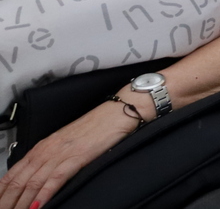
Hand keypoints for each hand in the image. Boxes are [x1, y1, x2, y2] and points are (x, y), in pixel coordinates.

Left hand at [0, 99, 137, 208]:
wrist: (117, 112)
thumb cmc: (95, 128)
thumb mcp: (66, 143)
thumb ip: (51, 159)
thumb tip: (39, 178)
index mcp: (42, 147)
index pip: (12, 174)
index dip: (1, 192)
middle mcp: (46, 150)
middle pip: (17, 182)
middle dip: (6, 201)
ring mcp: (60, 154)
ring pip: (32, 183)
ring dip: (20, 203)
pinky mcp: (77, 157)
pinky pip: (55, 179)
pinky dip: (44, 194)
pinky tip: (37, 206)